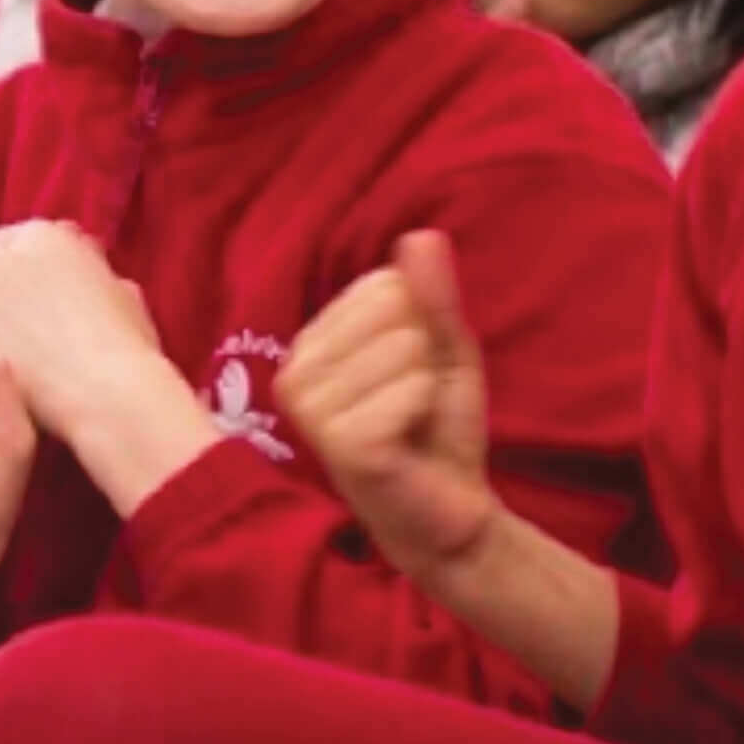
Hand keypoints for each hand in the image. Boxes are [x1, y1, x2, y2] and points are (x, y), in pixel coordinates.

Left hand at [0, 220, 169, 440]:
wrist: (103, 392)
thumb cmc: (125, 348)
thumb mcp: (121, 291)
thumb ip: (90, 269)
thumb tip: (83, 262)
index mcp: (44, 236)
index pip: (17, 240)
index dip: (28, 270)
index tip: (40, 297)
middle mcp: (2, 257)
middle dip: (3, 291)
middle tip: (27, 330)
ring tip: (22, 364)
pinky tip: (5, 384)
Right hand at [281, 231, 499, 579]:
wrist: (448, 509)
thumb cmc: (436, 427)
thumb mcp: (441, 349)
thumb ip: (431, 294)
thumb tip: (422, 234)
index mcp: (312, 343)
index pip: (383, 284)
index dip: (420, 325)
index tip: (412, 372)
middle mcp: (295, 372)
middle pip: (393, 309)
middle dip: (424, 356)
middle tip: (413, 404)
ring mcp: (310, 410)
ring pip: (402, 348)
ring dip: (425, 386)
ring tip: (409, 424)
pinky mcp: (338, 444)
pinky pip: (407, 392)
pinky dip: (425, 411)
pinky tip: (408, 442)